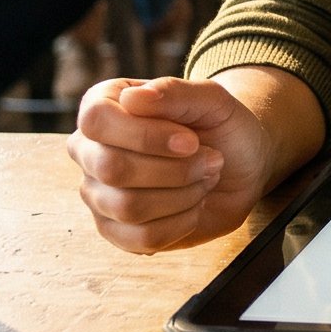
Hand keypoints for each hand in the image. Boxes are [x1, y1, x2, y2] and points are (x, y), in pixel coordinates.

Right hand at [68, 76, 279, 251]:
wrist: (241, 166)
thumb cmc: (220, 127)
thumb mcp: (212, 99)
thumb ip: (174, 92)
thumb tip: (131, 98)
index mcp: (103, 105)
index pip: (97, 120)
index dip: (146, 135)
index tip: (191, 141)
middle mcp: (89, 149)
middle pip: (112, 168)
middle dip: (175, 170)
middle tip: (211, 160)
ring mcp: (97, 192)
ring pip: (127, 207)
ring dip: (183, 195)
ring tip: (205, 179)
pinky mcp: (114, 229)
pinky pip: (140, 239)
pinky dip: (181, 224)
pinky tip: (194, 205)